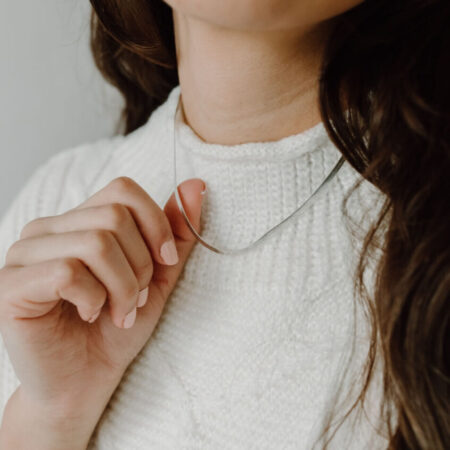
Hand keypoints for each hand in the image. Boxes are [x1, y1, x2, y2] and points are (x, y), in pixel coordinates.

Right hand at [0, 176, 204, 446]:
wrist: (85, 382)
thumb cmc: (118, 328)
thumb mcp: (159, 275)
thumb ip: (176, 231)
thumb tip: (196, 185)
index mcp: (79, 221)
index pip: (122, 190)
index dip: (156, 225)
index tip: (166, 261)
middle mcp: (47, 229)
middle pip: (114, 218)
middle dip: (140, 266)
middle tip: (136, 300)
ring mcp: (24, 254)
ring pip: (96, 244)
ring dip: (122, 288)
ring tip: (119, 312)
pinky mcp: (11, 285)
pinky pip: (68, 273)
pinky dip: (94, 299)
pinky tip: (88, 315)